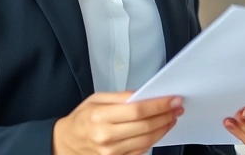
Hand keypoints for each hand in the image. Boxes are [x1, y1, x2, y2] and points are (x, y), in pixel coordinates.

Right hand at [53, 92, 182, 154]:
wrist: (67, 143)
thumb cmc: (82, 119)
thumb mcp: (95, 99)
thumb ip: (120, 97)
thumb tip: (144, 94)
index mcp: (99, 116)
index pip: (137, 110)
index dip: (158, 105)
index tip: (173, 100)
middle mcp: (106, 136)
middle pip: (145, 126)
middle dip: (165, 116)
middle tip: (177, 108)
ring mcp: (111, 152)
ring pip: (147, 140)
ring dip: (163, 128)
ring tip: (171, 118)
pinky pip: (141, 151)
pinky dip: (154, 140)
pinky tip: (159, 130)